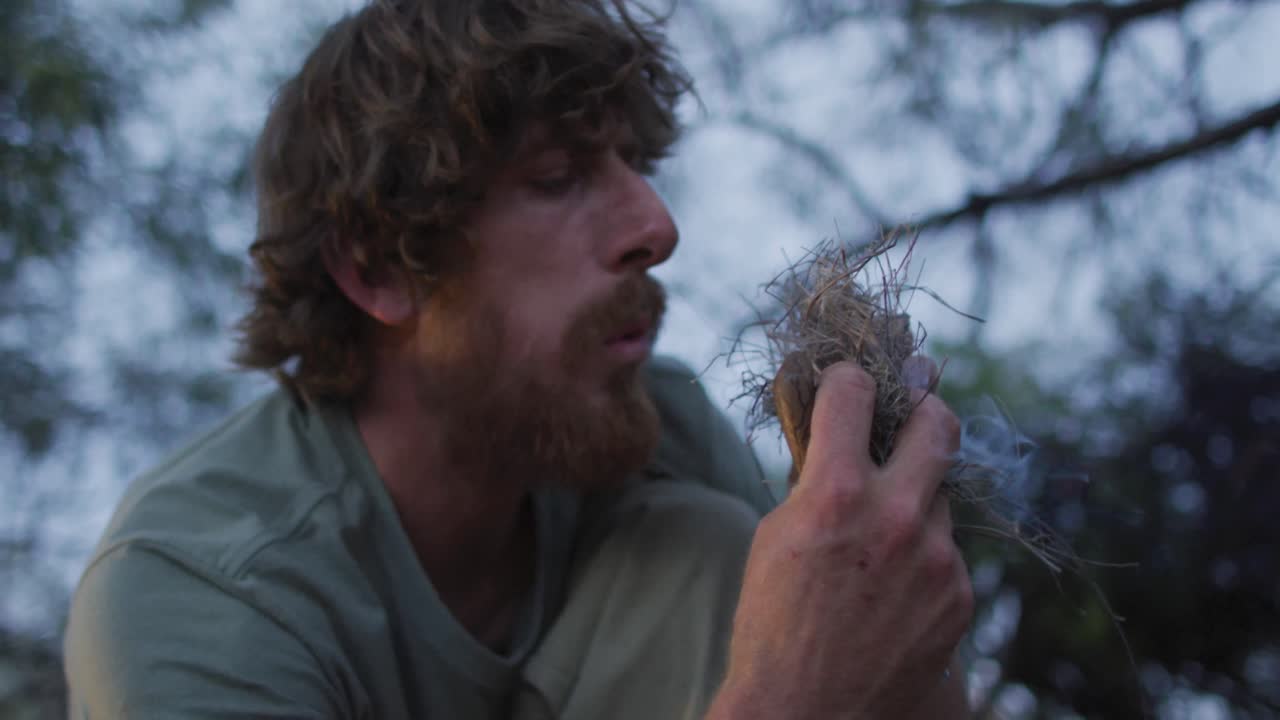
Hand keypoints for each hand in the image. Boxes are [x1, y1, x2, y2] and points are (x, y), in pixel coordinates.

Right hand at [710, 362, 972, 718]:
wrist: (806, 711)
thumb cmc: (773, 621)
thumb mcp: (776, 534)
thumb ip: (815, 480)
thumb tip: (838, 437)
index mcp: (837, 493)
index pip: (855, 392)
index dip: (847, 379)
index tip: (847, 383)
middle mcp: (897, 517)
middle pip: (939, 423)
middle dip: (923, 406)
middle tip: (911, 412)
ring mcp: (937, 558)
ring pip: (939, 495)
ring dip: (914, 500)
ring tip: (879, 541)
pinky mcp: (960, 595)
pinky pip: (947, 551)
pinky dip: (922, 555)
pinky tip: (891, 587)